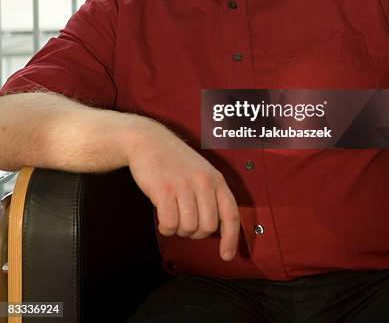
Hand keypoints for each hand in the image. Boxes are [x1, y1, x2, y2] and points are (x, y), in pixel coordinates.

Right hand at [126, 120, 239, 260]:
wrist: (150, 141)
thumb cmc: (175, 160)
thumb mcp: (202, 172)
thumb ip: (211, 196)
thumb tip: (217, 228)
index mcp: (216, 179)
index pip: (231, 215)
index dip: (231, 238)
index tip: (226, 255)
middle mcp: (203, 182)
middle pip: (207, 228)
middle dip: (194, 232)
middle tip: (184, 221)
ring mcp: (184, 186)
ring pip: (188, 229)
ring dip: (178, 229)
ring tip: (172, 215)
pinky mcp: (164, 191)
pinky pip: (170, 225)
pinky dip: (165, 227)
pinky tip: (162, 216)